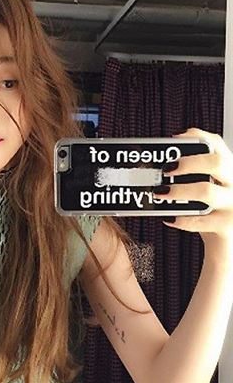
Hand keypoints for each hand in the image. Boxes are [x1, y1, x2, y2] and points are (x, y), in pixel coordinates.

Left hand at [153, 127, 232, 242]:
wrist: (226, 245)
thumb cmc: (209, 213)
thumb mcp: (201, 190)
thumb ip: (187, 176)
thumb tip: (156, 165)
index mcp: (227, 171)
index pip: (218, 145)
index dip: (198, 137)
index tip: (175, 138)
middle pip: (217, 163)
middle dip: (189, 162)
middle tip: (166, 169)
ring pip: (207, 191)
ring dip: (179, 190)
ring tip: (160, 193)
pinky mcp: (228, 227)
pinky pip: (202, 221)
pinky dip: (182, 220)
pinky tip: (169, 219)